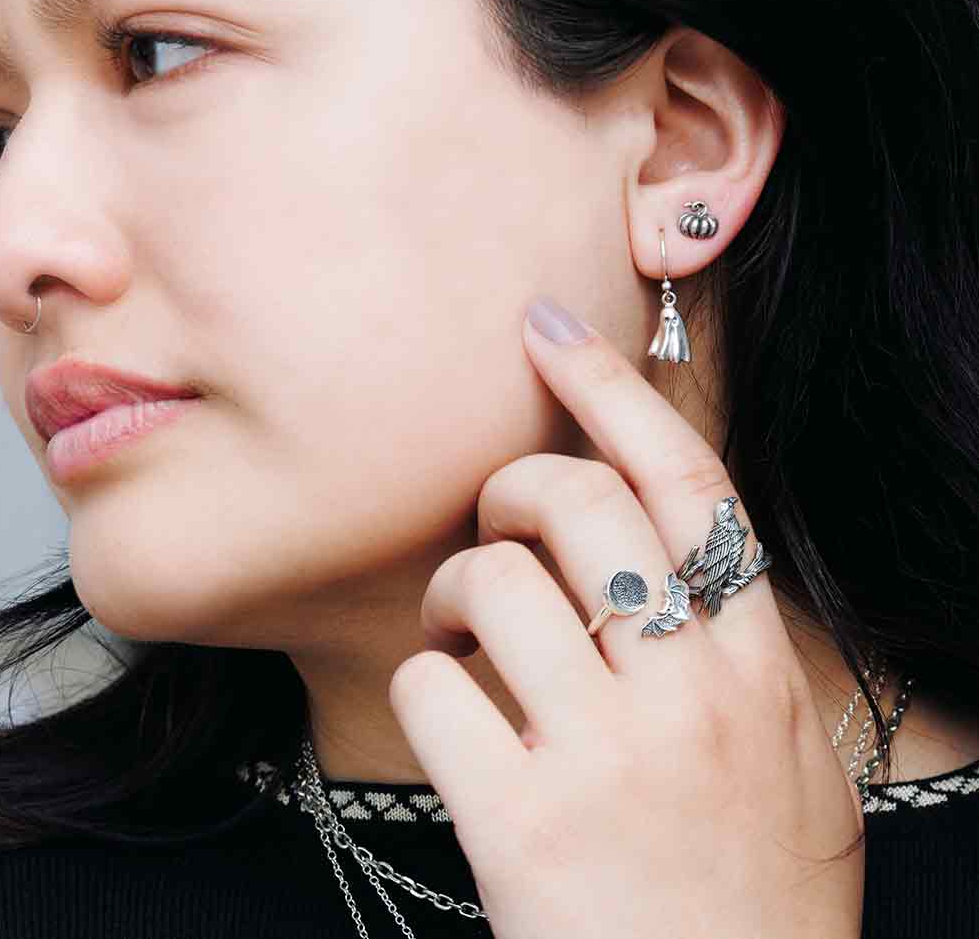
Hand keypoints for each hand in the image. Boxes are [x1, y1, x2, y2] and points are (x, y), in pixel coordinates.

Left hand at [388, 298, 864, 938]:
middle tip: (493, 517)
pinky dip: (425, 679)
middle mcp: (690, 692)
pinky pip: (435, 688)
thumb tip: (672, 553)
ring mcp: (607, 755)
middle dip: (513, 484)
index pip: (685, 483)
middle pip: (578, 507)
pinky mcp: (522, 822)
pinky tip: (449, 711)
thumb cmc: (749, 892)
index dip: (610, 389)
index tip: (548, 329)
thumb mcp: (787, 760)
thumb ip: (738, 652)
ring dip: (457, 586)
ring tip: (461, 625)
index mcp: (755, 665)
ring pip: (496, 582)